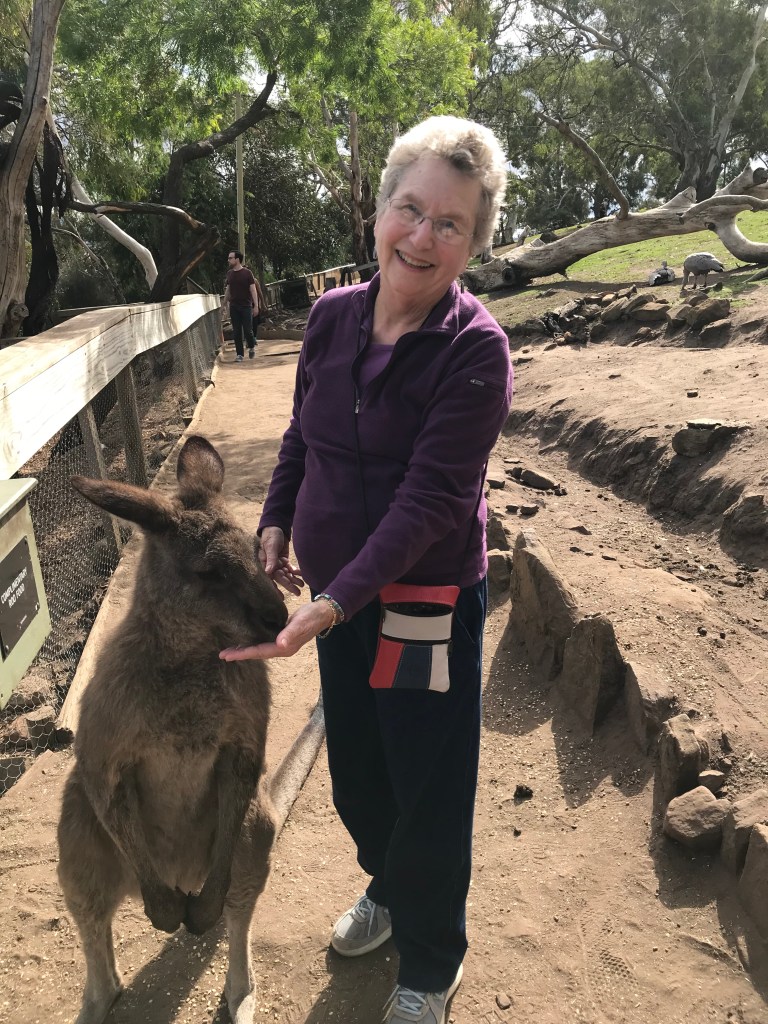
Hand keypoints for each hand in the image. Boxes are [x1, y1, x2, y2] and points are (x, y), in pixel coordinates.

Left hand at [220, 600, 334, 661]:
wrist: (323, 612)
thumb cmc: (312, 616)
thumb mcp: (301, 623)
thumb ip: (291, 633)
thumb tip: (280, 644)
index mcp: (285, 647)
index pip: (260, 652)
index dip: (244, 654)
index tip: (228, 655)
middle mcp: (282, 647)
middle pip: (257, 653)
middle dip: (240, 654)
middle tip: (222, 655)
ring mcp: (282, 643)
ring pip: (260, 648)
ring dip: (245, 649)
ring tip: (231, 650)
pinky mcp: (282, 635)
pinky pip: (264, 642)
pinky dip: (253, 642)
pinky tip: (247, 638)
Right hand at [259, 526, 303, 595]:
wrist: (277, 527)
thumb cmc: (271, 536)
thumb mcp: (271, 546)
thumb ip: (271, 559)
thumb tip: (268, 572)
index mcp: (265, 564)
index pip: (270, 578)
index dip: (275, 588)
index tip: (281, 598)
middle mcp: (271, 566)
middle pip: (281, 578)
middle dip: (289, 586)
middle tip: (298, 593)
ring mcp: (278, 564)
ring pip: (287, 575)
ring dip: (294, 580)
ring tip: (302, 586)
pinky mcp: (284, 561)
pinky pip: (290, 569)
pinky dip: (296, 572)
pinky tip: (302, 575)